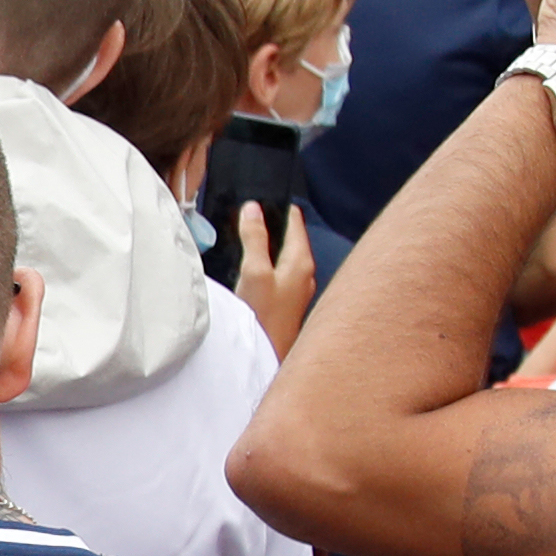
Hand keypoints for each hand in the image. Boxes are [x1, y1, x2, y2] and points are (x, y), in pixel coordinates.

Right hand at [236, 200, 319, 355]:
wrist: (266, 358)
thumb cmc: (265, 318)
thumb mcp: (255, 271)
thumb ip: (254, 238)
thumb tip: (253, 209)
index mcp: (302, 262)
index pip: (296, 222)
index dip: (280, 207)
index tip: (264, 197)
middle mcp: (305, 275)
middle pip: (291, 239)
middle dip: (274, 225)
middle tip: (253, 213)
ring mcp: (297, 291)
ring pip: (285, 257)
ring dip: (270, 246)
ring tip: (250, 237)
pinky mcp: (287, 304)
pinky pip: (279, 274)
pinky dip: (267, 265)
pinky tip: (253, 269)